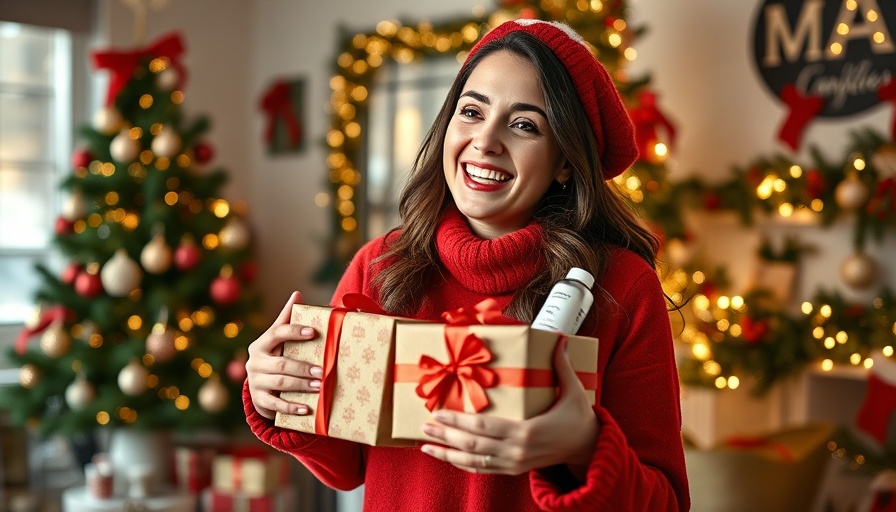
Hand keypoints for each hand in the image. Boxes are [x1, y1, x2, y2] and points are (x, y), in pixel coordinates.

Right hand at [246, 291, 322, 418]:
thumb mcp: (278, 337)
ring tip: (320, 385)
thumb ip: (287, 318)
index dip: (295, 332)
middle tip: (322, 370)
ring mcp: (256, 382)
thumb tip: (297, 293)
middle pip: (282, 363)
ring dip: (301, 385)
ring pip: (281, 383)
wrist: (260, 385)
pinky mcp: (259, 400)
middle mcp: (255, 362)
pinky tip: (307, 408)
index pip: (277, 334)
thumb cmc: (275, 354)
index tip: (314, 332)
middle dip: (303, 367)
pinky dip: (292, 407)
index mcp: (261, 344)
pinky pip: (276, 405)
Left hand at [420, 337, 598, 475]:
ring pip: (473, 461)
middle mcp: (516, 451)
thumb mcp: (572, 391)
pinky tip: (447, 457)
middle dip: (445, 435)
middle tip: (424, 424)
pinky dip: (462, 464)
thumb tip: (558, 339)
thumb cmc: (578, 418)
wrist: (587, 448)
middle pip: (472, 445)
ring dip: (447, 454)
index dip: (458, 421)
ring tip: (426, 444)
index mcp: (526, 431)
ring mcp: (514, 464)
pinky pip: (482, 469)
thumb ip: (562, 366)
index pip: (483, 426)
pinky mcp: (513, 470)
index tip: (438, 412)